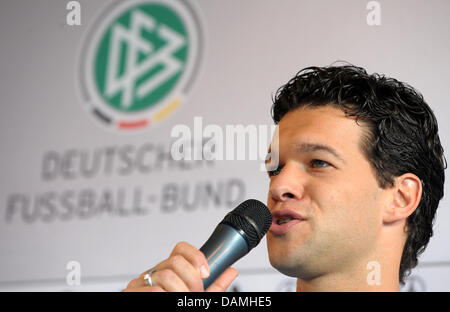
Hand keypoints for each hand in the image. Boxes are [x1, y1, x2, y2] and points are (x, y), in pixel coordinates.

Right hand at [123, 241, 237, 291]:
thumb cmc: (176, 308)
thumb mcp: (197, 299)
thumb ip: (214, 287)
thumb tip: (231, 271)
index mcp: (169, 272)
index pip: (181, 249)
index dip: (196, 257)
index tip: (206, 273)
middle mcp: (153, 274)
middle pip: (175, 261)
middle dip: (192, 281)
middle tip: (192, 295)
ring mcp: (139, 284)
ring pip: (166, 276)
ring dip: (180, 293)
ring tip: (180, 302)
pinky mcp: (130, 292)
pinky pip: (154, 290)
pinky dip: (166, 297)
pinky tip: (168, 300)